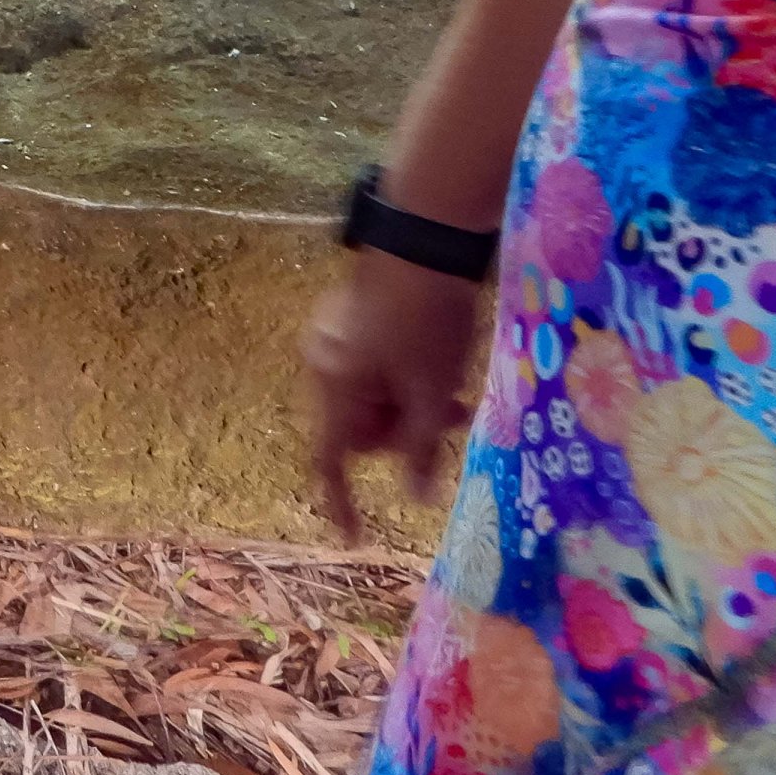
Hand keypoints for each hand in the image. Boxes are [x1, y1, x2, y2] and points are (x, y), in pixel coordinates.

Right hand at [304, 250, 483, 540]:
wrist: (422, 237)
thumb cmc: (427, 323)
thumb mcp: (433, 392)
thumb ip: (421, 449)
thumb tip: (416, 497)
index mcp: (333, 387)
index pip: (330, 459)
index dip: (341, 501)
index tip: (352, 537)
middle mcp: (321, 363)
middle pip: (356, 424)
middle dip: (399, 432)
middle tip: (452, 420)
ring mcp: (330, 336)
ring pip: (367, 393)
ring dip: (405, 402)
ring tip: (455, 388)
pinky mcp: (347, 315)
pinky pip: (367, 365)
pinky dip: (397, 376)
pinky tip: (434, 359)